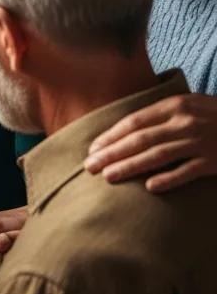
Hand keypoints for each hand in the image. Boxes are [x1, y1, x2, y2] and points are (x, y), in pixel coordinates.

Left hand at [85, 92, 216, 191]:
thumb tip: (126, 129)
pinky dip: (168, 179)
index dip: (111, 136)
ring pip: (157, 156)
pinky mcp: (215, 162)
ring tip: (108, 177)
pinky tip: (150, 187)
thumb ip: (162, 114)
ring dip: (130, 166)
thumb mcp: (190, 105)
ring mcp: (201, 141)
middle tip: (89, 166)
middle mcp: (185, 121)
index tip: (93, 149)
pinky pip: (187, 172)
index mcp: (175, 105)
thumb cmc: (216, 116)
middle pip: (140, 139)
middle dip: (112, 153)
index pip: (134, 121)